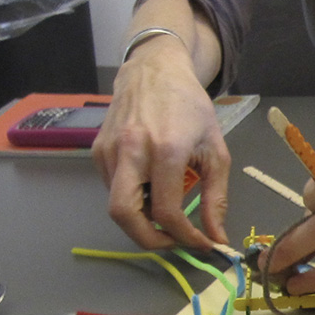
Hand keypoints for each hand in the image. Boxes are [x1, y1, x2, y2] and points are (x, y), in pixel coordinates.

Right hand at [93, 36, 230, 249]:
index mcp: (165, 150)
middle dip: (149, 240)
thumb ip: (217, 198)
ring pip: (116, 205)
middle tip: (172, 242)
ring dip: (142, 219)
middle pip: (124, 215)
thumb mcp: (216, 152)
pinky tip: (152, 189)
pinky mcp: (97, 150)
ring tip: (167, 210)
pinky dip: (133, 200)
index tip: (201, 244)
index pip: (167, 212)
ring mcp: (109, 150)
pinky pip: (112, 189)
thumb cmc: (191, 108)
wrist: (155, 70)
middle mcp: (131, 151)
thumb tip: (217, 238)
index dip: (185, 237)